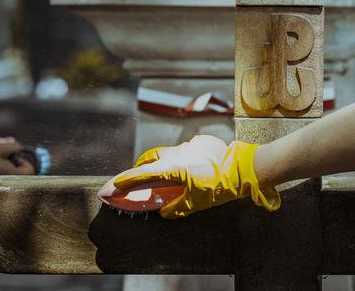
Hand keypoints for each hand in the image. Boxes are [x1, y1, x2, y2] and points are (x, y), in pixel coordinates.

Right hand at [0, 141, 34, 194]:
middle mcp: (10, 187)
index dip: (24, 162)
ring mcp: (0, 191)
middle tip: (5, 161)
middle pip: (21, 177)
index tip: (14, 157)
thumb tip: (19, 151)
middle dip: (15, 167)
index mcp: (15, 176)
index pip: (30, 171)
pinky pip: (1, 186)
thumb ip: (14, 147)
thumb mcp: (0, 148)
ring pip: (11, 181)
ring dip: (6, 172)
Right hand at [106, 135, 279, 218]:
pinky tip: (185, 166)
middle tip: (132, 177)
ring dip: (158, 162)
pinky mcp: (200, 143)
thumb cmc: (218, 187)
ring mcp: (188, 146)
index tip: (113, 186)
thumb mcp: (195, 203)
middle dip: (139, 168)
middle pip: (151, 159)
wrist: (241, 168)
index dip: (126, 182)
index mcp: (173, 169)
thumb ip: (176, 207)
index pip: (143, 176)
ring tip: (156, 172)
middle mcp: (177, 155)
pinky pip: (184, 150)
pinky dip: (179, 158)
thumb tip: (164, 212)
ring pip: (166, 153)